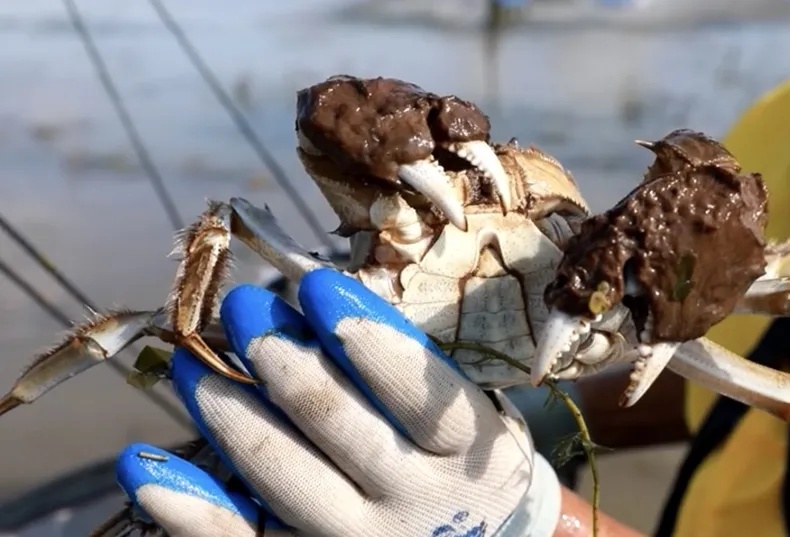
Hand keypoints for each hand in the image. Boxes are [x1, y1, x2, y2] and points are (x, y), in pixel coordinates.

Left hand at [115, 268, 561, 536]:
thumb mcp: (465, 405)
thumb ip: (409, 361)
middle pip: (333, 421)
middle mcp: (416, 503)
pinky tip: (144, 464)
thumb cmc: (457, 452)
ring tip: (190, 356)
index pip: (411, 386)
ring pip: (278, 472)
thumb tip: (314, 295)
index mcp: (469, 448)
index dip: (360, 330)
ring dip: (225, 406)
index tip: (314, 282)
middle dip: (279, 355)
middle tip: (241, 305)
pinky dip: (187, 504)